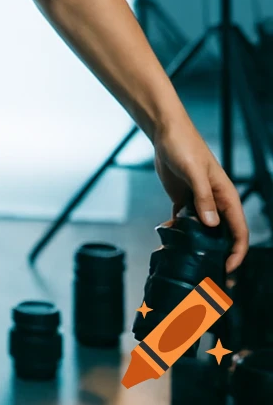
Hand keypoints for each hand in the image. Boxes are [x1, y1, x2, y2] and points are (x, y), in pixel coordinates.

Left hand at [152, 118, 248, 273]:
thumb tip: (212, 225)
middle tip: (207, 273)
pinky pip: (184, 222)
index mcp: (226, 196)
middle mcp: (215, 203)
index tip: (228, 268)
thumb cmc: (184, 146)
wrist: (165, 132)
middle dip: (218, 254)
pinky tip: (169, 240)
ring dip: (196, 244)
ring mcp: (199, 202)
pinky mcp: (182, 200)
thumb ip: (204, 197)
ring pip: (202, 231)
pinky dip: (178, 232)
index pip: (239, 230)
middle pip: (222, 235)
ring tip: (185, 260)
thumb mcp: (194, 171)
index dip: (237, 252)